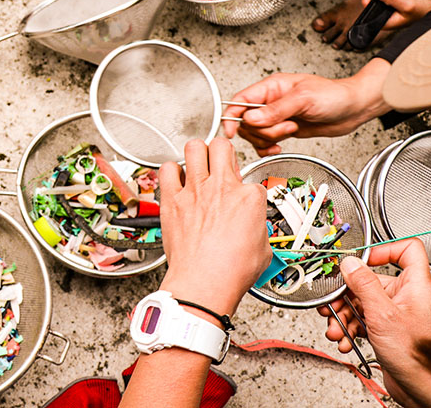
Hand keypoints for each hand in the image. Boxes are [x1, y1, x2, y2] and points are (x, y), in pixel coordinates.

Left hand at [158, 138, 269, 317]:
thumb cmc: (230, 271)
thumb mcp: (263, 248)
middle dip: (221, 151)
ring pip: (194, 147)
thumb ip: (256, 227)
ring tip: (197, 164)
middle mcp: (221, 187)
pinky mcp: (172, 199)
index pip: (251, 179)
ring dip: (196, 153)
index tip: (239, 198)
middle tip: (218, 162)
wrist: (203, 283)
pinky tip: (176, 181)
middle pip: (222, 145)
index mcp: (248, 197)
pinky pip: (167, 170)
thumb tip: (252, 227)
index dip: (245, 189)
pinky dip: (170, 171)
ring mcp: (194, 191)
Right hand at [222, 58, 391, 155]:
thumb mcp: (304, 99)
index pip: (240, 101)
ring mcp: (276, 117)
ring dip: (270, 138)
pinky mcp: (283, 130)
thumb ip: (275, 110)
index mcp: (271, 88)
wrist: (354, 108)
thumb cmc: (334, 95)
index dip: (232, 116)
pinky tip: (278, 147)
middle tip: (286, 126)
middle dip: (263, 130)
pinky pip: (264, 143)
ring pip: (255, 134)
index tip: (231, 130)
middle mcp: (270, 102)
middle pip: (246, 122)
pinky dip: (268, 148)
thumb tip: (251, 118)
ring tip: (291, 131)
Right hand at [316, 241, 430, 407]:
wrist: (420, 387)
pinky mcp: (383, 330)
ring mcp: (393, 314)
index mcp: (413, 285)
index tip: (359, 259)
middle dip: (346, 295)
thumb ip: (364, 285)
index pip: (405, 251)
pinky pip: (360, 321)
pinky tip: (345, 339)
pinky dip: (349, 329)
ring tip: (336, 327)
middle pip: (369, 281)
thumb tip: (350, 263)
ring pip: (360, 303)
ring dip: (343, 316)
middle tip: (332, 302)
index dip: (382, 249)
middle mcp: (404, 297)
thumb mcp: (383, 313)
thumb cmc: (416, 354)